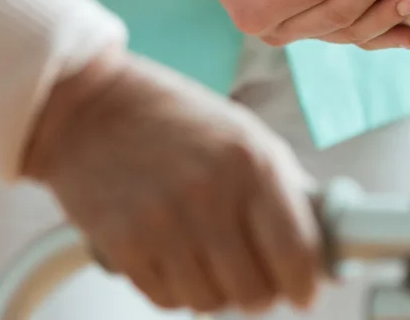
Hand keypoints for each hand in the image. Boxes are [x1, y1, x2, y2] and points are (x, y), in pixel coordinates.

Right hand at [22, 46, 323, 313]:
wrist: (89, 108)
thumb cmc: (174, 118)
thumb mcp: (245, 135)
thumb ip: (283, 187)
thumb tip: (320, 242)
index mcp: (253, 163)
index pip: (296, 252)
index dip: (305, 283)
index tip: (305, 291)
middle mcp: (211, 195)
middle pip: (254, 290)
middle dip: (260, 291)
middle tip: (255, 277)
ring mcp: (164, 222)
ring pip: (211, 303)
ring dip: (217, 292)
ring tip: (210, 260)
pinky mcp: (123, 244)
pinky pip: (167, 299)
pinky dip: (177, 289)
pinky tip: (175, 257)